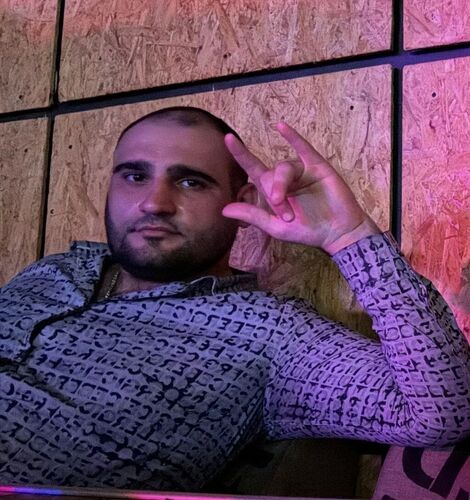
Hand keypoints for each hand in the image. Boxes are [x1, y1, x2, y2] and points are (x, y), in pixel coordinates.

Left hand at [223, 122, 379, 254]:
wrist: (337, 233)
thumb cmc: (307, 231)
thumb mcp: (275, 227)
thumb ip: (252, 215)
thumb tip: (224, 210)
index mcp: (273, 190)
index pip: (253, 169)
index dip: (241, 154)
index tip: (227, 139)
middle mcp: (285, 178)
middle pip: (269, 174)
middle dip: (274, 195)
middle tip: (286, 216)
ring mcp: (301, 170)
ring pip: (283, 167)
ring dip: (282, 186)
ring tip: (289, 210)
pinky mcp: (317, 166)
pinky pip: (303, 148)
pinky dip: (292, 137)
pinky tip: (281, 127)